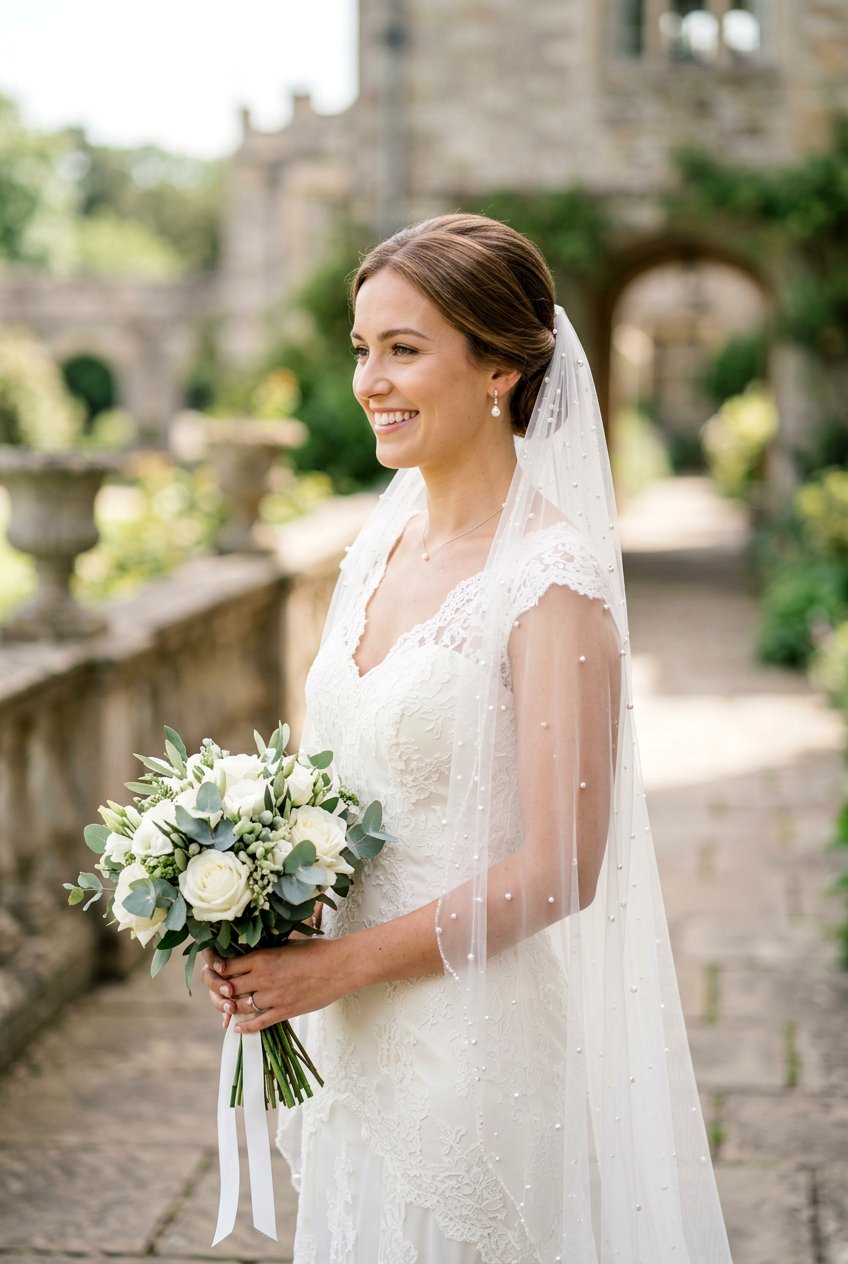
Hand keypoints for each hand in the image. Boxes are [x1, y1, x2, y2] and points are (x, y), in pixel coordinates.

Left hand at [199, 938, 348, 1033]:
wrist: (340, 966)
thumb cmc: (316, 951)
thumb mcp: (286, 944)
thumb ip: (266, 952)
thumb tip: (251, 955)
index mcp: (262, 957)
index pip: (227, 966)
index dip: (218, 971)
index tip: (217, 973)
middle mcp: (263, 977)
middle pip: (229, 988)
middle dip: (221, 992)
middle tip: (219, 994)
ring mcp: (273, 996)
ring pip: (241, 1007)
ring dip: (231, 1009)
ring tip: (227, 1010)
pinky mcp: (285, 1011)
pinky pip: (258, 1023)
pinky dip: (245, 1027)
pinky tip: (238, 1028)